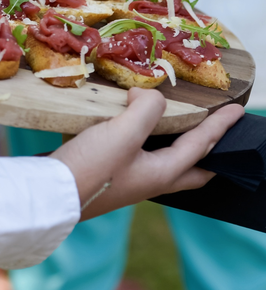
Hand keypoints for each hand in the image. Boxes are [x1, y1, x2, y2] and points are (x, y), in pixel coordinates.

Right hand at [49, 88, 243, 219]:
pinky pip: (138, 155)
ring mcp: (128, 179)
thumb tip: (144, 95)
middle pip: (190, 170)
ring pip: (164, 162)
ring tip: (176, 126)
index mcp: (162, 173)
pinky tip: (129, 128)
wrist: (51, 193)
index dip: (219, 126)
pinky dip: (146, 141)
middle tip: (216, 136)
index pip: (200, 146)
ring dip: (176, 146)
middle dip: (207, 153)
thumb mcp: (123, 133)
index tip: (238, 111)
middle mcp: (149, 180)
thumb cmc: (91, 167)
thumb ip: (145, 109)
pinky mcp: (107, 174)